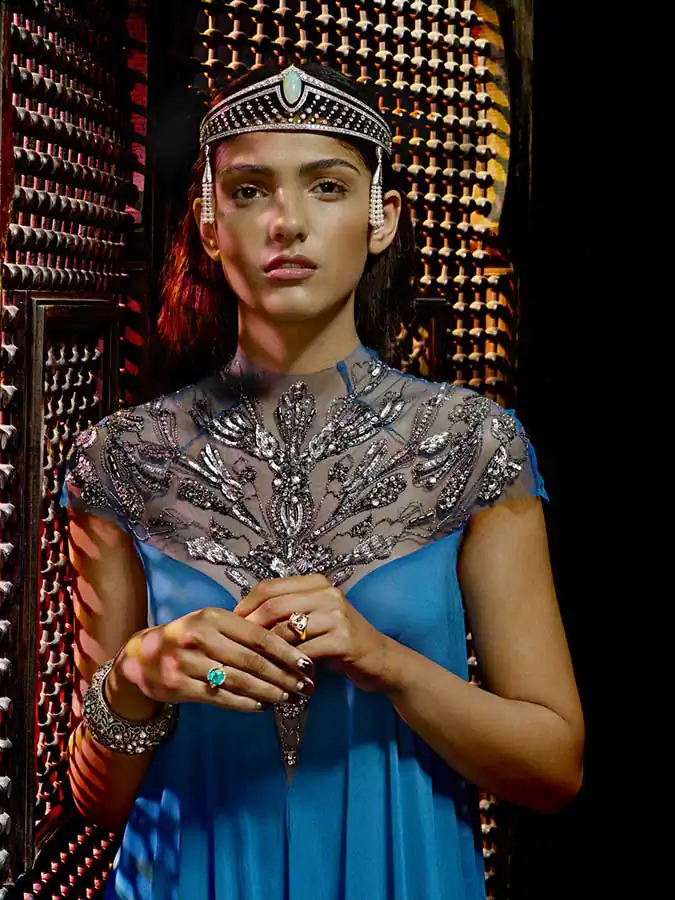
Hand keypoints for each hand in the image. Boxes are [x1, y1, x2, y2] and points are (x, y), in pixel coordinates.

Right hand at [107, 607, 315, 716]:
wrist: (142, 656)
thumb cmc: (187, 637)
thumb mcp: (211, 623)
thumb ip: (241, 631)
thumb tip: (287, 644)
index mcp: (213, 616)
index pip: (258, 635)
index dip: (286, 651)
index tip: (307, 663)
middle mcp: (200, 636)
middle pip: (252, 661)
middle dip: (283, 675)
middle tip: (305, 686)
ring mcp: (188, 662)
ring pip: (238, 680)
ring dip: (268, 692)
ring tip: (288, 697)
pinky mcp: (179, 685)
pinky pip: (220, 697)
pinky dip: (245, 703)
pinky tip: (262, 706)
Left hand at [234, 575, 390, 692]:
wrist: (379, 658)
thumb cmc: (338, 639)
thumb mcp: (313, 617)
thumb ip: (285, 612)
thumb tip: (242, 617)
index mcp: (316, 583)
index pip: (269, 586)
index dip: (246, 605)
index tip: (232, 623)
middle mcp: (327, 593)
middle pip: (273, 606)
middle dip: (251, 628)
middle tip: (238, 646)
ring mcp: (337, 615)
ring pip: (285, 630)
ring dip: (267, 651)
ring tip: (255, 664)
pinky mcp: (343, 639)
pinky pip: (302, 652)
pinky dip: (287, 665)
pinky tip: (280, 674)